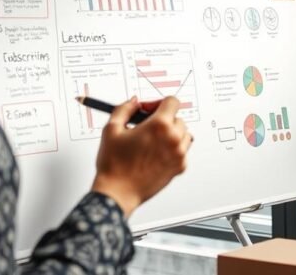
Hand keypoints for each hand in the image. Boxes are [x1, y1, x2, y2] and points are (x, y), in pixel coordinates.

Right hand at [91, 96, 191, 216]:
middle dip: (163, 119)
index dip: (159, 103)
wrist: (117, 192)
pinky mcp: (180, 167)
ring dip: (171, 134)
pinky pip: (183, 151)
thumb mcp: (112, 129)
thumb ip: (124, 109)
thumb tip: (134, 101)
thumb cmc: (113, 163)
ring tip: (152, 142)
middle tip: (146, 127)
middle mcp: (173, 138)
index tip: (149, 110)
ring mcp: (179, 154)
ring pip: (184, 134)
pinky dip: (172, 150)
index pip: (173, 101)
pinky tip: (155, 155)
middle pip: (178, 118)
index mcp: (159, 125)